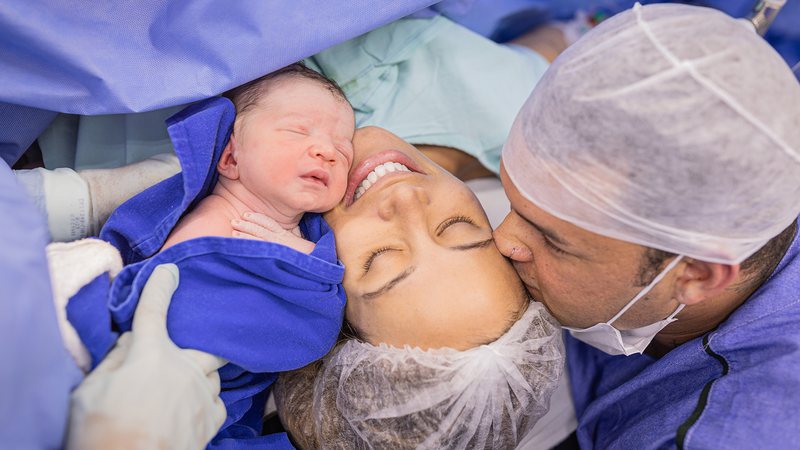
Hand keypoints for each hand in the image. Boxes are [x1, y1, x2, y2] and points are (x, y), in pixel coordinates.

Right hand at [67, 264, 226, 449]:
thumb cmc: (101, 433)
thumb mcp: (89, 392)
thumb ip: (113, 360)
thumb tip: (130, 343)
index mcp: (151, 355)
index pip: (153, 311)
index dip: (160, 287)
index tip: (169, 270)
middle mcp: (184, 369)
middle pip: (207, 346)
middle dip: (209, 341)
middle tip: (200, 347)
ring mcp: (202, 395)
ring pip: (212, 375)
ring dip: (200, 376)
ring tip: (182, 388)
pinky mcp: (211, 421)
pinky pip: (217, 401)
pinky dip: (207, 401)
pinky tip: (194, 408)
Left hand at [232, 212, 314, 253]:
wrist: (318, 262)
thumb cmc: (310, 255)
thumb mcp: (299, 243)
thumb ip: (291, 239)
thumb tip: (286, 236)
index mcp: (285, 236)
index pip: (269, 224)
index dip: (257, 218)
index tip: (246, 215)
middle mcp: (280, 239)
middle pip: (261, 229)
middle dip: (247, 225)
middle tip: (234, 221)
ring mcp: (278, 247)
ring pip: (259, 238)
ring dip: (245, 235)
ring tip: (233, 232)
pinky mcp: (277, 255)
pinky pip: (262, 249)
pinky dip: (251, 247)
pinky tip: (240, 247)